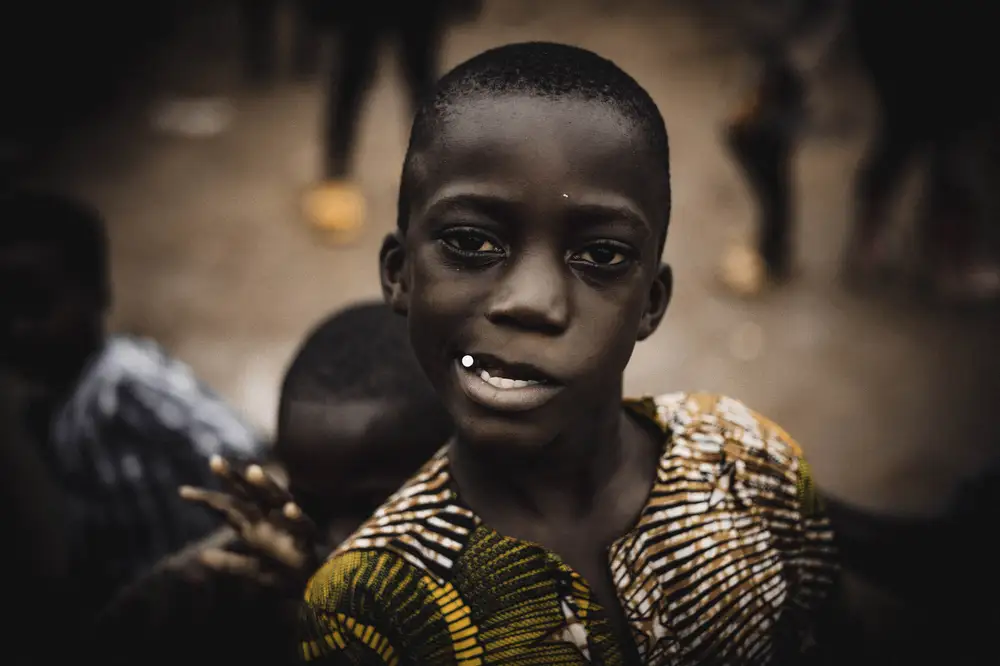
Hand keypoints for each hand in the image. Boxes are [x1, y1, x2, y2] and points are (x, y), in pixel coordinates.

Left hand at [179, 456, 319, 595]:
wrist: (315, 588)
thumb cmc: (285, 573)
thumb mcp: (253, 570)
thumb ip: (230, 563)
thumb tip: (202, 557)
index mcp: (255, 526)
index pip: (228, 507)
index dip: (207, 499)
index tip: (182, 492)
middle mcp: (270, 520)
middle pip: (249, 493)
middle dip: (233, 478)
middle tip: (214, 461)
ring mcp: (288, 527)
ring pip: (277, 499)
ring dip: (266, 485)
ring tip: (252, 470)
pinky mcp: (306, 539)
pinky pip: (302, 526)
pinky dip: (296, 517)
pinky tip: (289, 509)